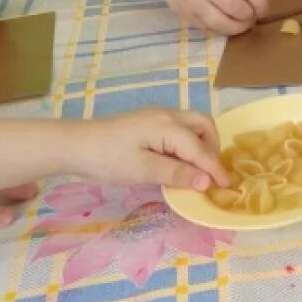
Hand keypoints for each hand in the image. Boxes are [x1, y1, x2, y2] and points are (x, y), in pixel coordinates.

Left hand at [69, 108, 229, 191]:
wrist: (74, 145)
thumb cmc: (107, 159)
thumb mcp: (142, 170)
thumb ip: (177, 174)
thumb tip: (207, 181)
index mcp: (168, 126)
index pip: (200, 149)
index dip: (215, 168)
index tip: (228, 187)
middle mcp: (168, 115)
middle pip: (204, 126)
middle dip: (212, 149)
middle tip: (210, 174)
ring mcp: (157, 116)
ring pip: (193, 124)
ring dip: (201, 144)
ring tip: (195, 169)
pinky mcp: (148, 121)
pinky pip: (180, 128)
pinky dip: (188, 143)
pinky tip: (177, 161)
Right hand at [157, 0, 272, 34]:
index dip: (261, 2)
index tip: (263, 8)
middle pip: (237, 8)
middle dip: (250, 16)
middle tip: (252, 16)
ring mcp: (194, 2)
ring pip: (223, 23)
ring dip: (238, 27)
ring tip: (241, 23)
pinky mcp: (185, 15)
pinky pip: (209, 28)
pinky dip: (221, 28)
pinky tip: (224, 21)